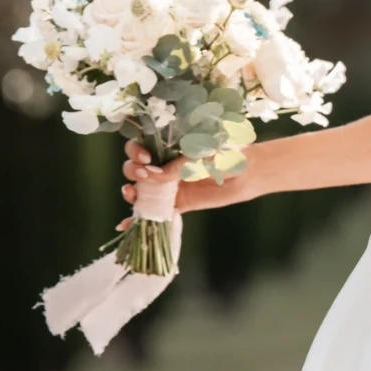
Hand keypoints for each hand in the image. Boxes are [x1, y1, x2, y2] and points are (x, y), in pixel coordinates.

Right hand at [116, 139, 254, 229]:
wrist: (246, 173)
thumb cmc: (228, 153)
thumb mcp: (203, 152)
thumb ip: (180, 164)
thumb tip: (153, 176)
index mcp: (168, 147)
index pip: (141, 146)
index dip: (135, 150)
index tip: (146, 156)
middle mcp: (164, 165)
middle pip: (135, 168)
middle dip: (132, 170)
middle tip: (144, 175)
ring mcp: (169, 186)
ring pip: (140, 189)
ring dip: (130, 192)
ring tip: (131, 194)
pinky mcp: (176, 204)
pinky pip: (154, 212)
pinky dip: (137, 219)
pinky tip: (124, 225)